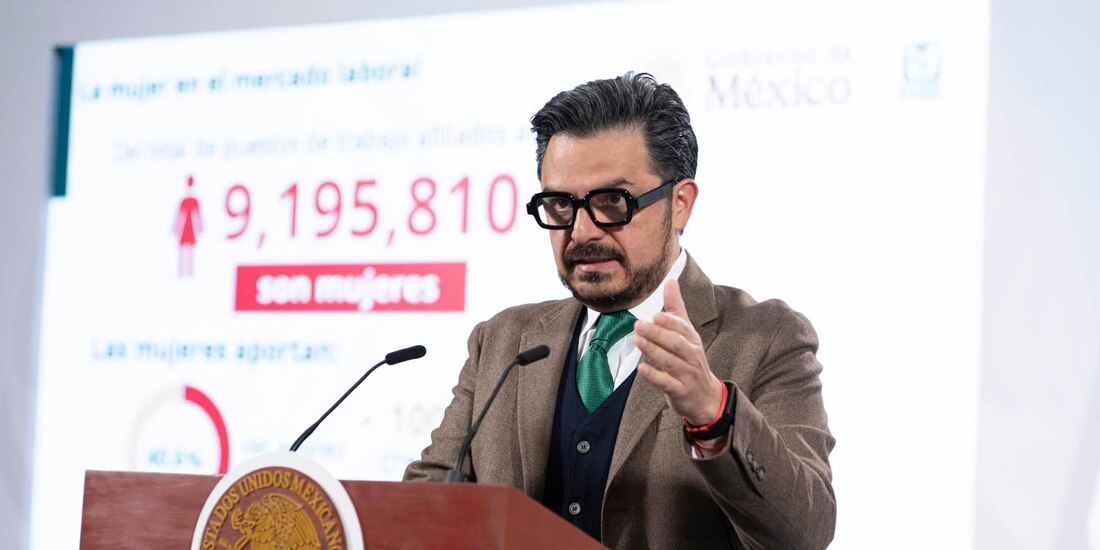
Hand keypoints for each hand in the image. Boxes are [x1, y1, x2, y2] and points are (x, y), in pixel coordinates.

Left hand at [634, 280, 725, 425]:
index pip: (683, 329)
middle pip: (676, 343)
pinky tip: (641, 369)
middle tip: (639, 325)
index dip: (670, 322)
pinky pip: (667, 383)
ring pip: (671, 362)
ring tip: (637, 341)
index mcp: (692, 340)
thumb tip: (671, 281)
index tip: (655, 315)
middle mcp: (692, 356)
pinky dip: (654, 376)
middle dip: (658, 334)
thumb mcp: (687, 334)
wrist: (705, 397)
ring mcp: (687, 374)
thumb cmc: (691, 361)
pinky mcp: (680, 391)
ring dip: (654, 351)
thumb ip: (677, 309)